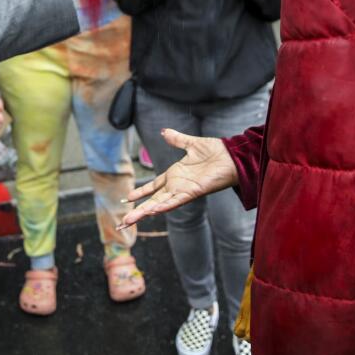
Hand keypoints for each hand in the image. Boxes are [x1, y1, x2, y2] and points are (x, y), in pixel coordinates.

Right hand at [119, 128, 237, 228]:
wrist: (231, 155)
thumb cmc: (216, 151)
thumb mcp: (191, 144)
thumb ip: (177, 139)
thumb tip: (164, 131)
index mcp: (175, 175)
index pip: (153, 186)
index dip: (140, 193)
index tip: (127, 199)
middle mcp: (177, 185)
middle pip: (152, 200)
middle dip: (137, 211)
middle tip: (123, 222)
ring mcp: (183, 190)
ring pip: (159, 204)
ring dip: (145, 212)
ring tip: (130, 221)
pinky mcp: (192, 192)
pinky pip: (175, 201)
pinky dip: (164, 206)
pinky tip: (152, 211)